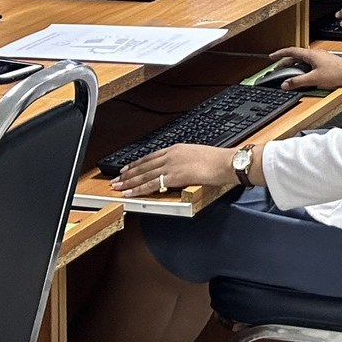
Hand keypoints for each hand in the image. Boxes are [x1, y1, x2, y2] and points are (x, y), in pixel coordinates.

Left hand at [112, 143, 235, 197]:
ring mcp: (171, 165)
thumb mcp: (198, 156)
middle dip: (128, 173)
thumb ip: (185, 161)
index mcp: (177, 149)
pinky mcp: (173, 176)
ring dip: (128, 181)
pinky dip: (137, 189)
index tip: (127, 167)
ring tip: (117, 187)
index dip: (137, 163)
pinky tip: (129, 193)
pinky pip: (150, 184)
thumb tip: (181, 169)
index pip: (151, 156)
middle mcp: (171, 155)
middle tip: (116, 179)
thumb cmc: (218, 161)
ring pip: (143, 175)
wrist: (225, 162)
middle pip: (144, 165)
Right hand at [266, 47, 341, 90]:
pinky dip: (301, 68)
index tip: (272, 56)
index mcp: (310, 55)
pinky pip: (308, 64)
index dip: (280, 54)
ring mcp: (320, 58)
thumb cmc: (336, 73)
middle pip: (295, 56)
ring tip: (287, 73)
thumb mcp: (314, 79)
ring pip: (302, 60)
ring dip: (293, 66)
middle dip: (284, 62)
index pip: (291, 51)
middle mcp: (314, 54)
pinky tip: (301, 75)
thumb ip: (298, 81)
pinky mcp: (324, 63)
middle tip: (276, 68)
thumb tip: (285, 84)